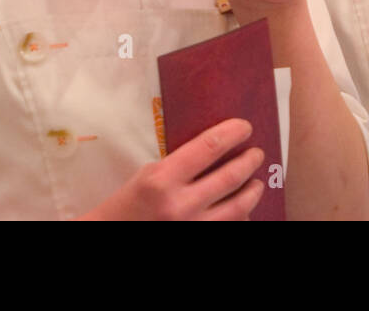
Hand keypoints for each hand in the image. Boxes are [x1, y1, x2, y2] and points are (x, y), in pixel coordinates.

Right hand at [80, 118, 263, 220]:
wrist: (111, 234)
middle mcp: (179, 206)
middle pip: (230, 177)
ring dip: (253, 191)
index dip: (233, 133)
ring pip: (238, 208)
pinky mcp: (196, 242)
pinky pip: (229, 227)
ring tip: (256, 182)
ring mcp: (191, 228)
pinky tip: (243, 210)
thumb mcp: (148, 175)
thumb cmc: (127, 205)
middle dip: (250, 161)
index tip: (245, 127)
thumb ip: (181, 164)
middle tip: (257, 154)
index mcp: (162, 180)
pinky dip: (241, 217)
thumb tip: (218, 150)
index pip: (209, 147)